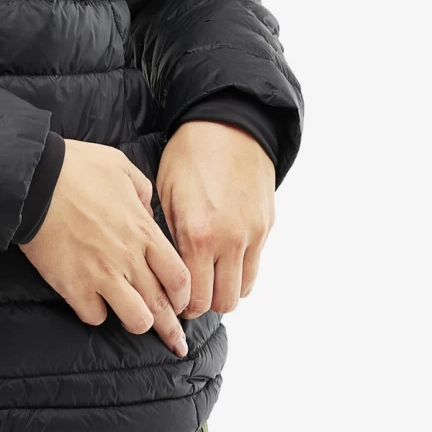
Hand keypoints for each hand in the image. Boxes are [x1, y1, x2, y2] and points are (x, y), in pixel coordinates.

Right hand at [19, 138, 191, 357]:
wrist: (34, 180)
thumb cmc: (76, 168)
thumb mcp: (120, 166)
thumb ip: (142, 190)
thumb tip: (147, 210)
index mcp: (143, 230)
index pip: (179, 278)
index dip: (183, 297)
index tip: (181, 304)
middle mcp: (128, 258)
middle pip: (161, 306)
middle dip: (171, 329)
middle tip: (174, 342)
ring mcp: (101, 274)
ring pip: (135, 320)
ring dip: (136, 322)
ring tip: (132, 320)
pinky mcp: (73, 285)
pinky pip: (95, 316)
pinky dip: (96, 313)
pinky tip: (92, 302)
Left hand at [156, 120, 275, 317]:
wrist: (229, 126)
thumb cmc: (189, 156)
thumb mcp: (165, 192)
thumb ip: (169, 235)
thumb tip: (166, 269)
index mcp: (197, 233)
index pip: (194, 296)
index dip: (181, 305)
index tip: (172, 300)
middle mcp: (229, 240)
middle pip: (221, 302)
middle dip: (202, 303)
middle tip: (188, 294)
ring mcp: (252, 235)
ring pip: (242, 292)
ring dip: (223, 292)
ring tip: (206, 280)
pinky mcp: (266, 228)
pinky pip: (254, 269)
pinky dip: (240, 275)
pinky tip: (223, 263)